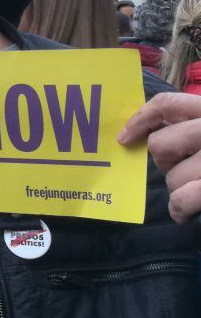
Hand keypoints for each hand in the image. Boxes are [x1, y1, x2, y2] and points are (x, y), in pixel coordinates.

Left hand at [118, 92, 200, 223]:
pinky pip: (183, 201)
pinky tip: (187, 215)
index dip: (140, 119)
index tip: (125, 138)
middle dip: (166, 163)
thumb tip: (143, 133)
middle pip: (161, 145)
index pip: (169, 104)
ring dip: (178, 192)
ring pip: (172, 178)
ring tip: (196, 194)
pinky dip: (181, 210)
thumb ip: (193, 124)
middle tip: (184, 170)